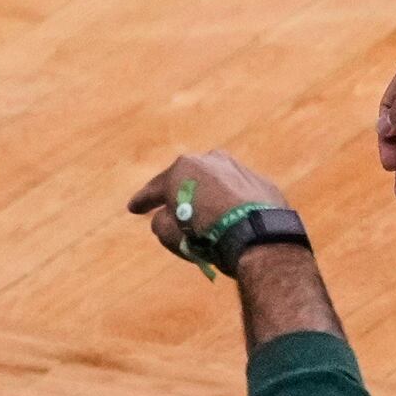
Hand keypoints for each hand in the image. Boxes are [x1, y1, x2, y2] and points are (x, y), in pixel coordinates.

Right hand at [127, 151, 293, 273]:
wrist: (257, 236)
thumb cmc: (206, 234)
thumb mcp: (170, 234)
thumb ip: (161, 222)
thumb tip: (166, 218)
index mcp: (183, 168)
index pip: (155, 188)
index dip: (142, 201)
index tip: (132, 209)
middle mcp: (211, 160)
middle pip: (188, 180)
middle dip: (178, 193)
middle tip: (169, 207)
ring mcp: (239, 168)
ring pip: (216, 183)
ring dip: (208, 196)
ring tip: (204, 214)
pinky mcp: (262, 183)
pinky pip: (239, 194)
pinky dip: (232, 203)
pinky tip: (232, 217)